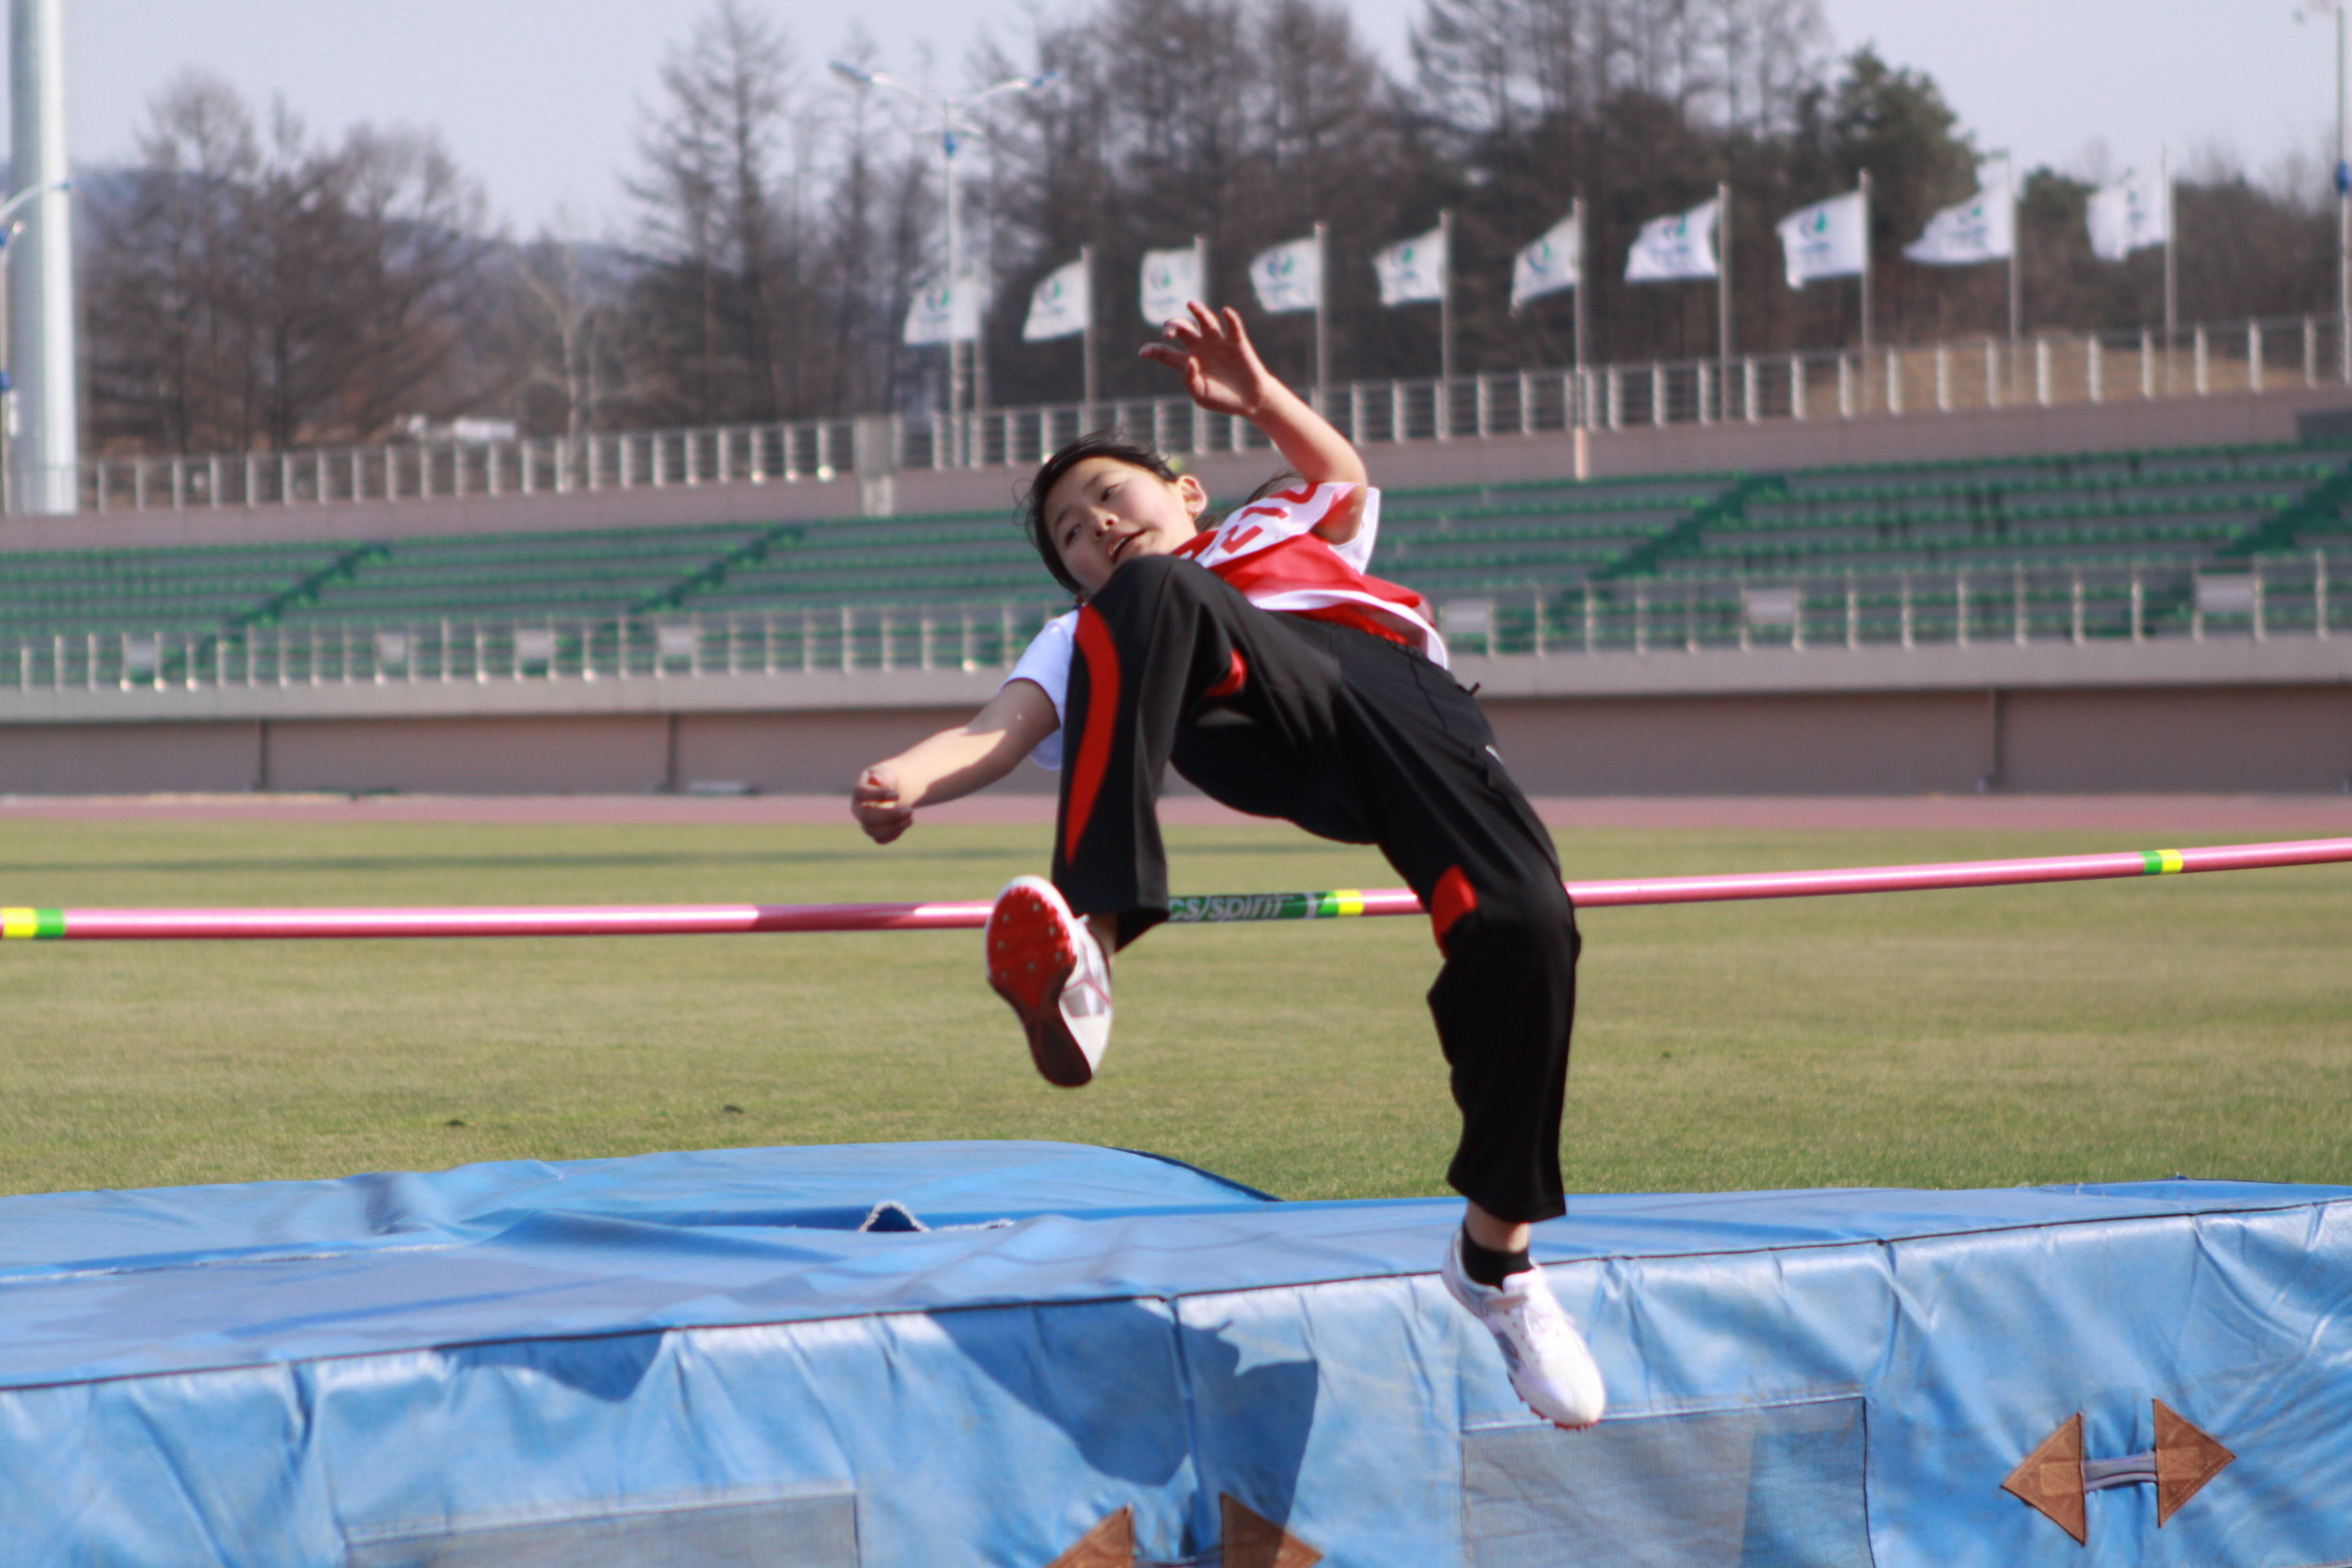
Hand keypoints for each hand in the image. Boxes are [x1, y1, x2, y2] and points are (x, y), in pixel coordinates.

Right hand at [851, 764, 913, 843]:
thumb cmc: (887, 779)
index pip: (861, 793)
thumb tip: (875, 779)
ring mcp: (864, 822)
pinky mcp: (874, 832)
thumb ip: (882, 776)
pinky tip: (905, 823)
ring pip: (872, 830)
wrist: (890, 790)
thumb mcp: (887, 774)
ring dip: (894, 826)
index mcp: (859, 791)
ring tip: (910, 818)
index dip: (878, 795)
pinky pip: (879, 840)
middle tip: (910, 810)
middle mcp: (858, 808)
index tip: (897, 795)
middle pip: (866, 816)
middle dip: (890, 815)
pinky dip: (894, 834)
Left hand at [1140, 303, 1272, 419]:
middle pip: (1182, 328)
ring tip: (1190, 303)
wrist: (1250, 401)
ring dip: (1198, 311)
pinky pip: (1233, 326)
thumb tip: (1190, 360)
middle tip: (1168, 334)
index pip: (1165, 352)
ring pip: (1205, 321)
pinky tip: (1226, 312)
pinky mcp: (1237, 342)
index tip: (1143, 353)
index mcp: (1187, 362)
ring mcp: (1218, 342)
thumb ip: (1190, 380)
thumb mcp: (1201, 395)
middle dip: (1173, 327)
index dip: (1153, 350)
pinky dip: (1230, 318)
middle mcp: (1200, 347)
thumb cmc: (1222, 399)